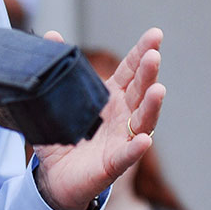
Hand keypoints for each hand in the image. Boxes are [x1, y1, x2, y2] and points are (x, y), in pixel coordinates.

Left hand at [32, 28, 165, 209]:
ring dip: (152, 105)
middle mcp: (123, 115)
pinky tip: (143, 140)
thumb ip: (58, 67)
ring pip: (143, 121)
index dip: (142, 53)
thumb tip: (51, 35)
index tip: (155, 34)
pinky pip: (127, 155)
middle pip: (140, 90)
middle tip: (154, 55)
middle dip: (149, 72)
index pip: (130, 71)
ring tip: (158, 89)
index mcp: (111, 97)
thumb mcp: (56, 98)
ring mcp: (122, 139)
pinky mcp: (114, 163)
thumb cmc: (63, 133)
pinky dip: (135, 148)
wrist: (55, 174)